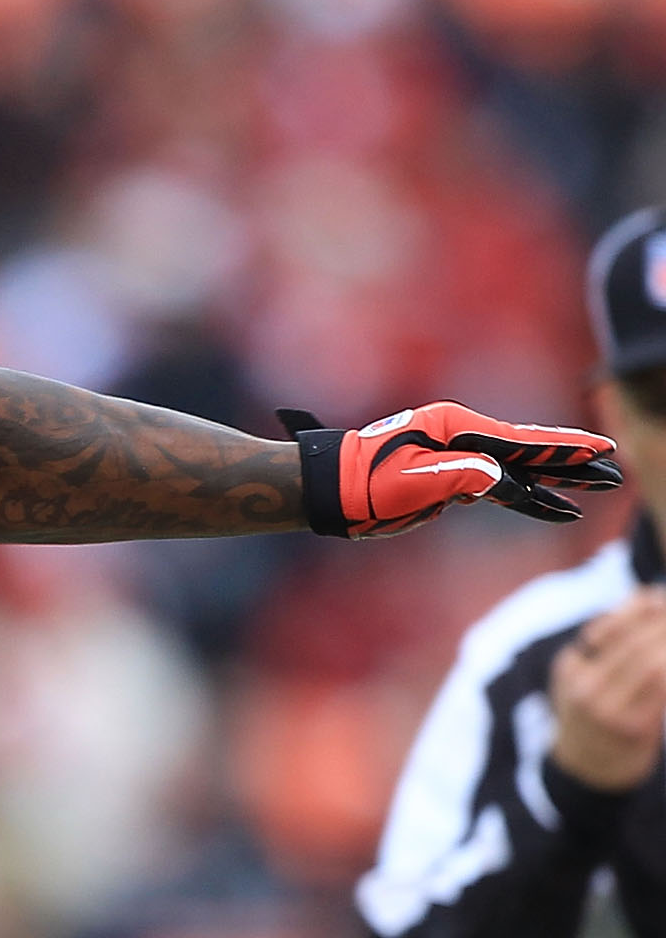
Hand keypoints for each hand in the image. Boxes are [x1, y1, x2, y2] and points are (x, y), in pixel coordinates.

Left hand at [279, 403, 621, 537]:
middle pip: (528, 451)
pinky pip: (497, 490)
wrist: (326, 491)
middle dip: (571, 460)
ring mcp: (457, 460)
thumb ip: (463, 477)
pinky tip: (551, 508)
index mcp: (457, 429)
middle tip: (610, 465)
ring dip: (555, 482)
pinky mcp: (448, 482)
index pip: (521, 441)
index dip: (562, 448)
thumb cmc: (362, 483)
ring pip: (517, 472)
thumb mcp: (413, 481)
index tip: (598, 450)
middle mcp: (462, 440)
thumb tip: (504, 482)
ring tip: (594, 488)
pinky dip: (526, 498)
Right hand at [551, 591, 665, 794]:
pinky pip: (663, 688)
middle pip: (634, 641)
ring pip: (652, 661)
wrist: (588, 770)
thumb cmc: (595, 713)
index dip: (645, 606)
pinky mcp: (633, 728)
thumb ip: (607, 639)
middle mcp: (582, 688)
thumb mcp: (584, 675)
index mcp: (569, 668)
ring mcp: (605, 710)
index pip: (612, 624)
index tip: (662, 599)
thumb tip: (648, 598)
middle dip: (665, 623)